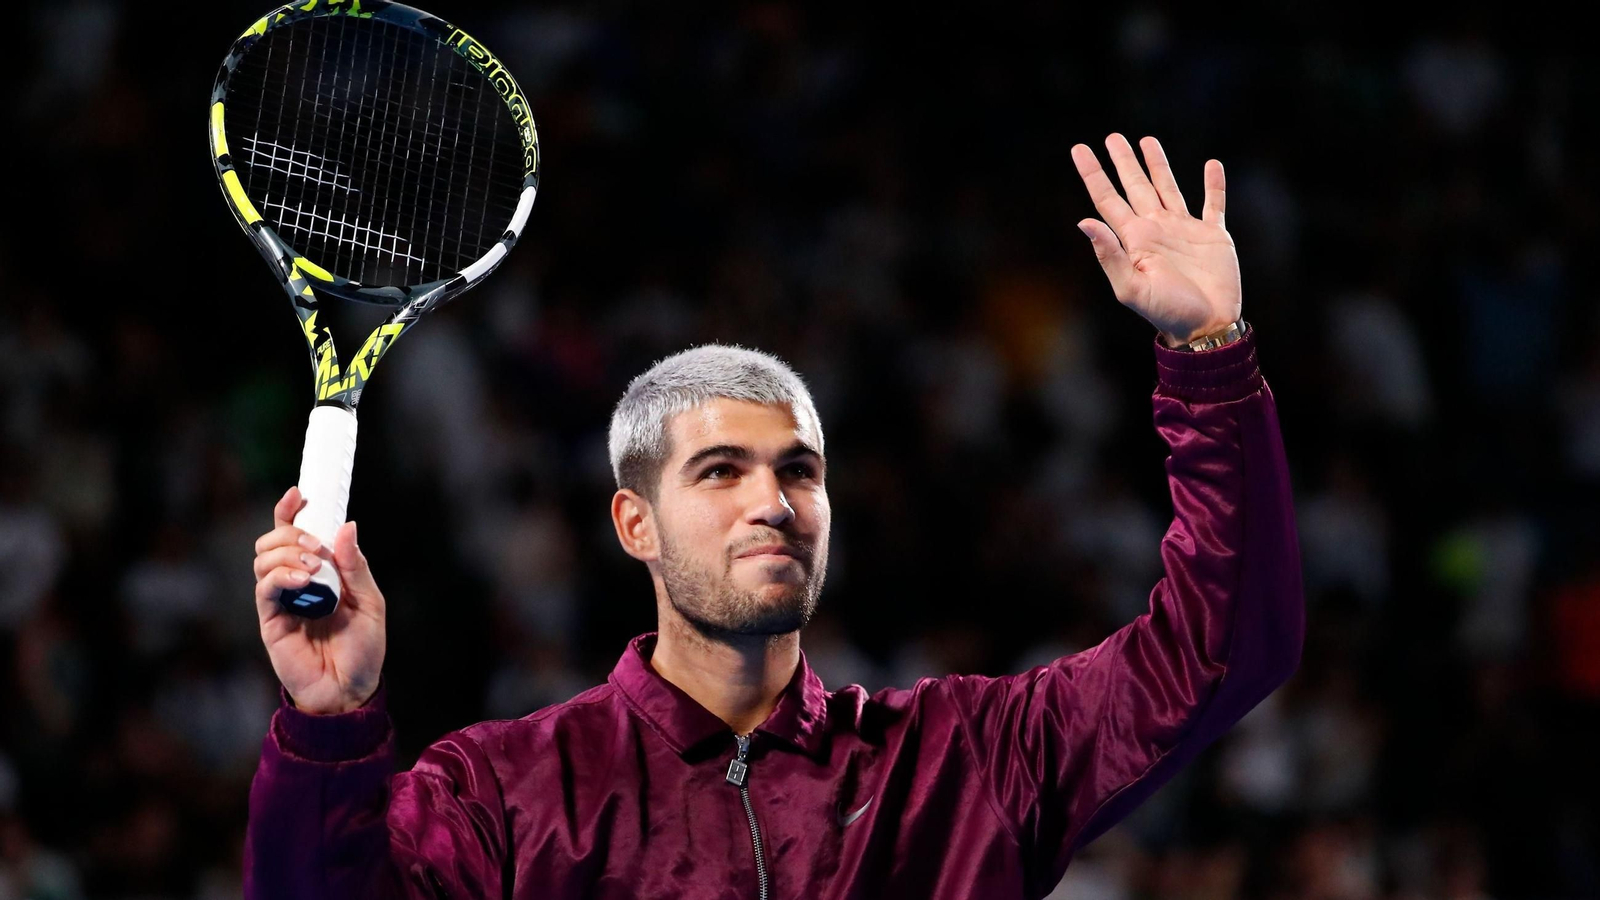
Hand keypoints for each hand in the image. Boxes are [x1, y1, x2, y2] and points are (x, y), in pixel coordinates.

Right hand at [253, 486, 386, 714]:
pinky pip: (264, 587)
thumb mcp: (370, 602)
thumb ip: (356, 566)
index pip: (296, 533)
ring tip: (313, 568)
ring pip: (263, 558)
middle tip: (315, 547)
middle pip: (273, 539)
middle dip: (290, 532)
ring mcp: (281, 599)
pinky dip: (280, 576)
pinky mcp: (271, 619)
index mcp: (321, 572)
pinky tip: (302, 581)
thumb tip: (347, 526)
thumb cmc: (363, 649)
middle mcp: (297, 581)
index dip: (291, 511)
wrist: (350, 690)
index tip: (299, 494)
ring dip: (287, 553)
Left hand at [1071, 134, 1241, 344]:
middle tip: (1112, 136)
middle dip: (1123, 161)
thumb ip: (1109, 256)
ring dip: (1158, 165)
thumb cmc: (1166, 312)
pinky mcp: (1213, 236)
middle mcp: (1156, 229)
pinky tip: (1212, 165)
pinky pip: (1214, 204)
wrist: (1206, 327)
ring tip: (1147, 140)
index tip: (1079, 149)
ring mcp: (1184, 231)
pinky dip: (1214, 184)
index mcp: (1134, 239)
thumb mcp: (1131, 288)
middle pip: (1135, 186)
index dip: (1094, 174)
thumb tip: (1084, 222)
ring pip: (1167, 187)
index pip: (1107, 199)